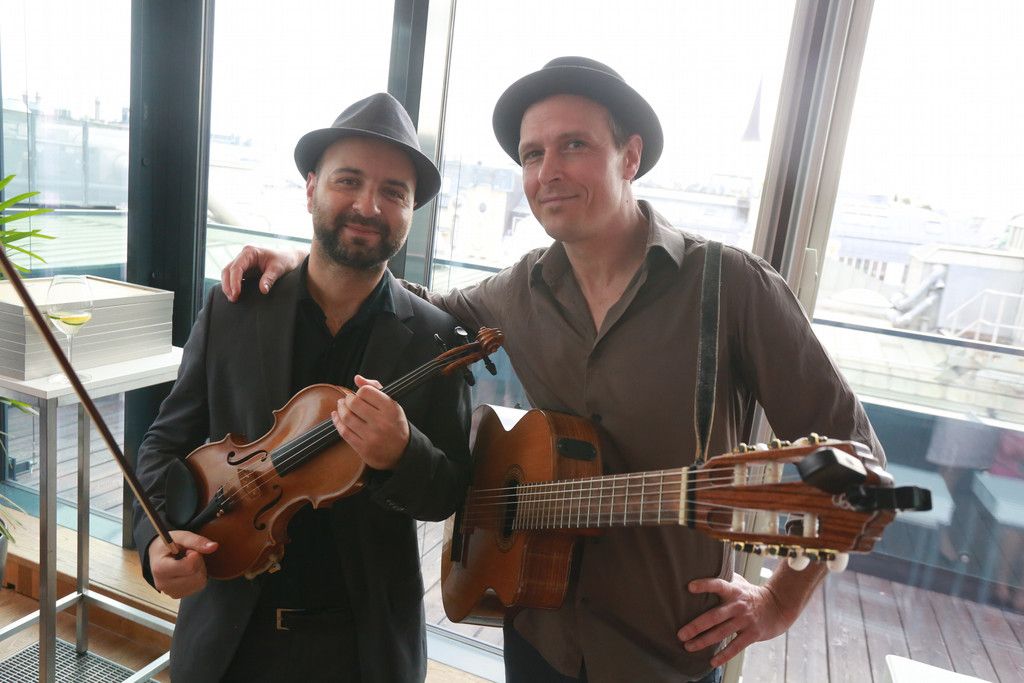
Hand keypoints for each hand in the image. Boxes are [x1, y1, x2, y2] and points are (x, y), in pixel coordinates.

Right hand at [148, 529, 217, 598]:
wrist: (157, 555)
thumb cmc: (168, 544)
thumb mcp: (180, 537)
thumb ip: (196, 541)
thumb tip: (214, 546)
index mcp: (160, 568)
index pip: (189, 567)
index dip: (194, 555)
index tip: (188, 550)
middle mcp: (163, 584)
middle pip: (196, 575)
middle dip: (198, 562)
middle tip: (188, 556)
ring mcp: (170, 592)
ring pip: (200, 582)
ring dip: (199, 569)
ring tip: (187, 562)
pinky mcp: (177, 595)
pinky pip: (199, 586)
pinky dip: (197, 577)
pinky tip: (187, 571)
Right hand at [220, 245, 306, 301]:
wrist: (290, 257)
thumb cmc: (284, 259)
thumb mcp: (278, 268)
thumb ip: (270, 278)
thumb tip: (263, 290)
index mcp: (250, 251)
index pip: (236, 267)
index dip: (234, 281)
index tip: (236, 293)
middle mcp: (244, 255)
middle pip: (228, 270)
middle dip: (228, 285)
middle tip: (232, 298)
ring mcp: (243, 261)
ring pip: (228, 273)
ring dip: (228, 286)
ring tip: (232, 298)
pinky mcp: (245, 268)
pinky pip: (234, 276)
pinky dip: (232, 285)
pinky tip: (235, 294)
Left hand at [331, 375, 409, 469]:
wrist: (402, 452)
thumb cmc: (395, 424)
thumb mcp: (392, 404)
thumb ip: (375, 388)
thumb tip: (357, 378)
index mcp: (390, 408)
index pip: (366, 391)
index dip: (359, 391)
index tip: (359, 395)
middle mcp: (382, 422)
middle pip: (353, 403)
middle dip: (347, 399)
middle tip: (346, 400)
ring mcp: (372, 437)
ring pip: (346, 417)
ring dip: (340, 409)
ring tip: (341, 406)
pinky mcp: (364, 448)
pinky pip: (344, 432)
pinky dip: (337, 422)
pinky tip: (337, 417)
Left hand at [677, 572, 798, 666]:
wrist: (778, 607)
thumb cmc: (750, 593)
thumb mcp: (739, 582)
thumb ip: (722, 579)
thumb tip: (700, 569)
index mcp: (733, 590)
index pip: (718, 585)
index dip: (705, 585)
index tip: (690, 587)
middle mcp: (738, 606)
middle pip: (714, 616)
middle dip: (696, 626)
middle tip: (680, 634)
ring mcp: (745, 621)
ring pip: (721, 633)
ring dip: (703, 642)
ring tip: (688, 647)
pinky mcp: (752, 634)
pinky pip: (736, 647)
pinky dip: (724, 656)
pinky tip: (712, 662)